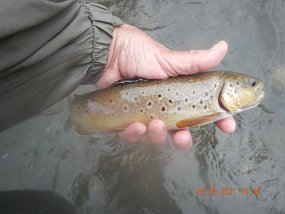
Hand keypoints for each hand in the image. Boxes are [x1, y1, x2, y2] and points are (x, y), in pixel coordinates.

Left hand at [96, 24, 235, 149]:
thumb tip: (223, 47)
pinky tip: (134, 126)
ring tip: (154, 124)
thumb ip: (196, 61)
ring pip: (157, 137)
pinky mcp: (127, 119)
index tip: (227, 126)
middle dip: (184, 140)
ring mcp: (146, 114)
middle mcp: (164, 106)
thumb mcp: (169, 60)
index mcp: (179, 93)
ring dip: (158, 136)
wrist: (108, 53)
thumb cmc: (138, 53)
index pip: (203, 109)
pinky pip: (133, 136)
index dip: (217, 119)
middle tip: (183, 137)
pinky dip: (134, 134)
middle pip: (180, 131)